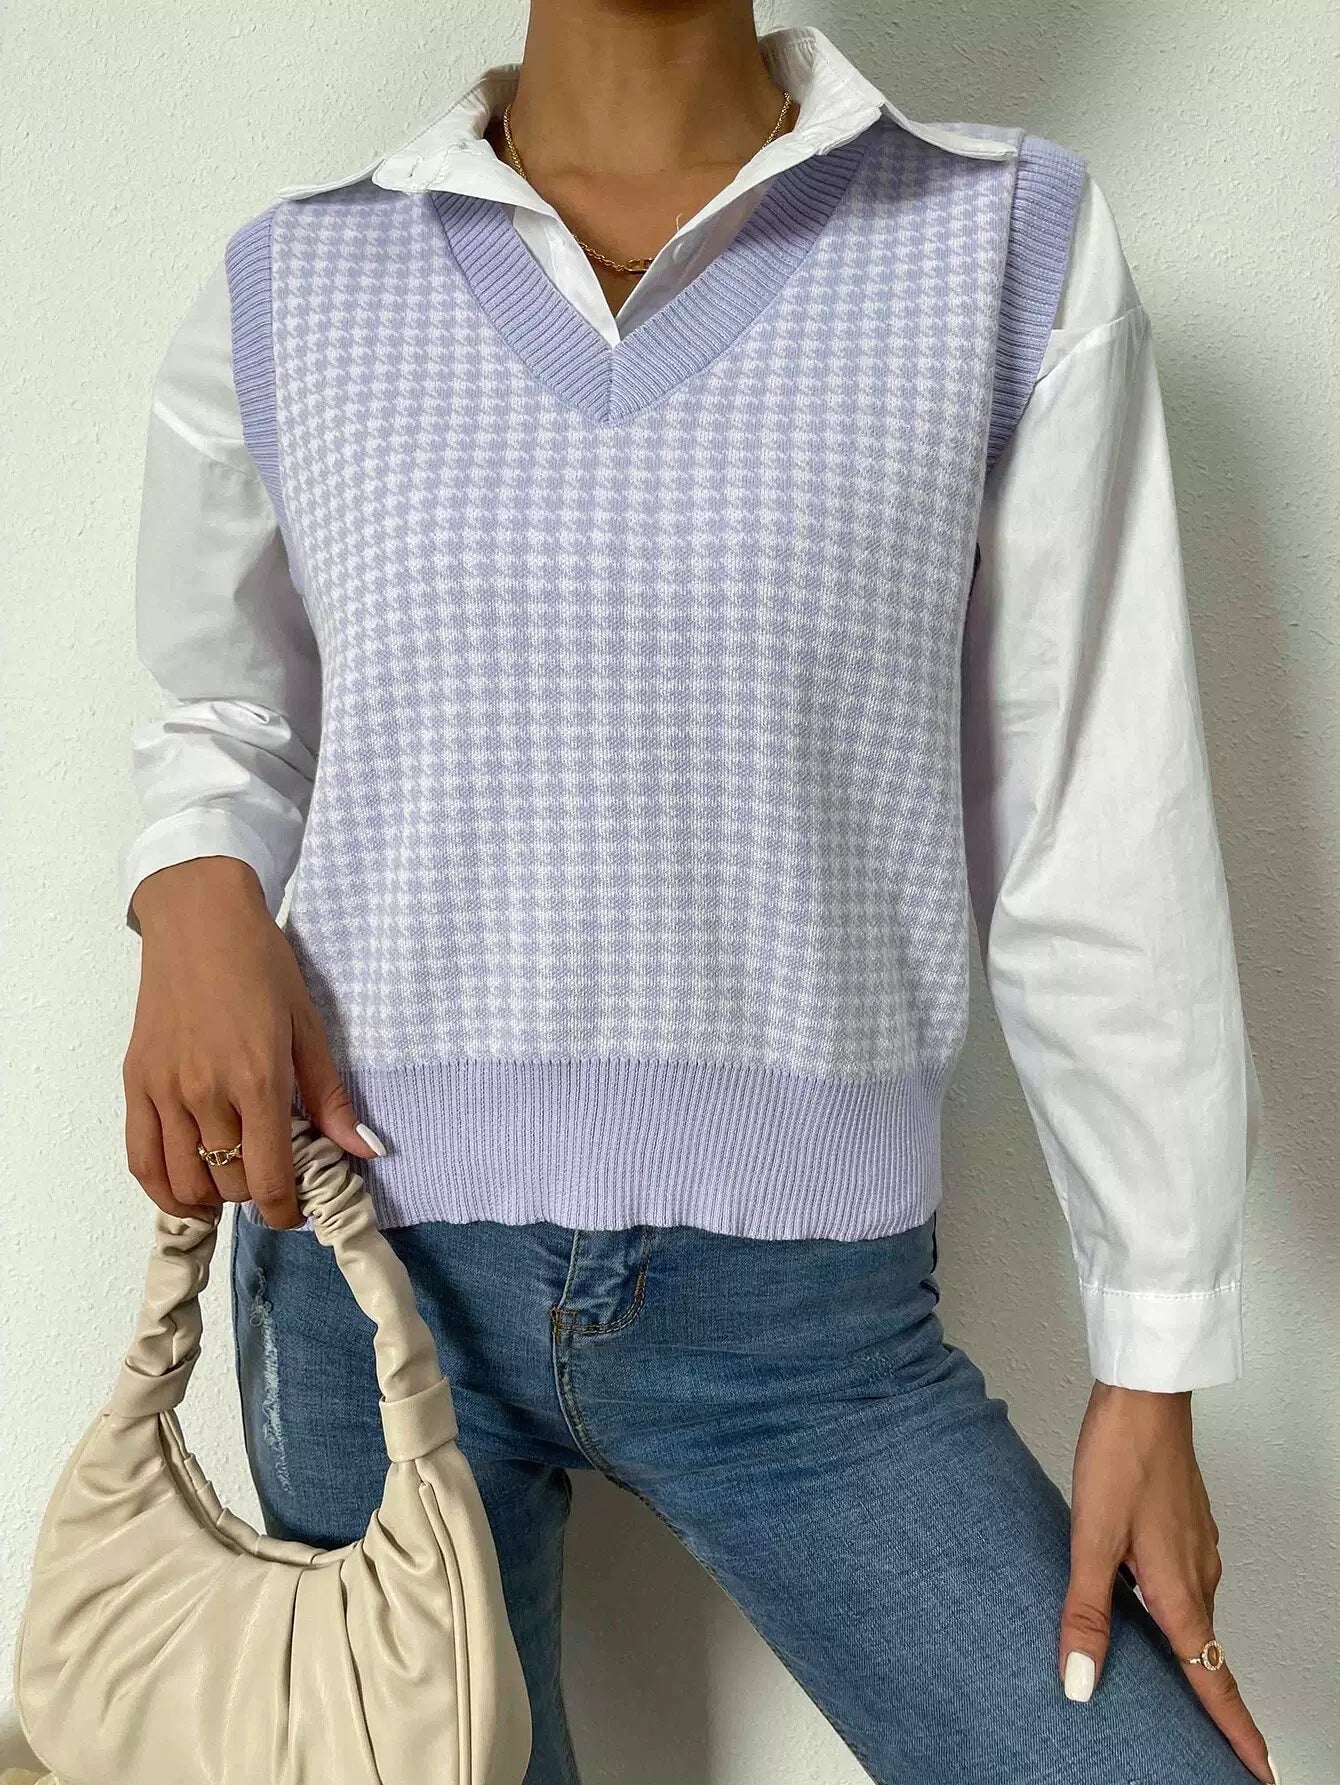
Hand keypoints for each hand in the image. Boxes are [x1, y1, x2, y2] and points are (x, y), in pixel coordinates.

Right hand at [123, 856, 382, 1228]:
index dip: (285, 1210)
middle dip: (255, 1193)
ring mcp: (164, 1090)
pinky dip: (162, 1189)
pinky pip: (141, 1160)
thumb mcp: (309, 1025)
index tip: (295, 1212)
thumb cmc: (261, 964)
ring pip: (184, 1181)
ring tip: (232, 1184)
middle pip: (229, 1183)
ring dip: (212, 1195)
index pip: (268, 1177)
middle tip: (270, 1176)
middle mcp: (207, 1093)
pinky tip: (186, 1192)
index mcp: (258, 1079)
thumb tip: (364, 1150)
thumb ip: (330, 1096)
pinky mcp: (136, 1083)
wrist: (199, 920)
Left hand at [1061, 1383, 1275, 1782]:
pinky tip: (1147, 1606)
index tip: (1259, 1775)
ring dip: (1192, 1656)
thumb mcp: (1090, 1538)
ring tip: (1180, 1691)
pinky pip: (1188, 1585)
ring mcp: (1197, 1549)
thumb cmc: (1120, 1457)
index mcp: (1179, 1591)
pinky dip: (1177, 1612)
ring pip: (1197, 1618)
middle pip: (1208, 1658)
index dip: (1235, 1733)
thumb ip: (1085, 1612)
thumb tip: (1080, 1681)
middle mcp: (1199, 1576)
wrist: (1143, 1395)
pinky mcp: (1187, 1527)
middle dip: (1213, 1706)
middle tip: (1218, 1749)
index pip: (1213, 1682)